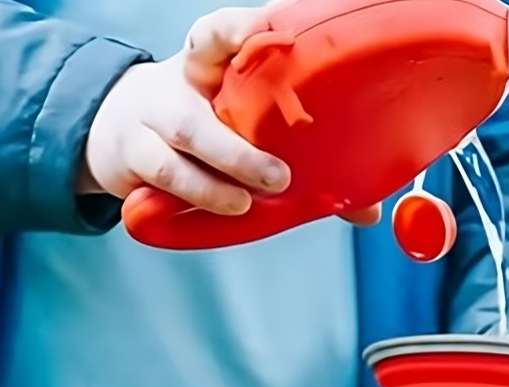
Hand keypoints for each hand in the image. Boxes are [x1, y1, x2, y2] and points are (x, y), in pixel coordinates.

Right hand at [78, 4, 379, 223]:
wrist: (123, 133)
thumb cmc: (205, 125)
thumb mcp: (245, 125)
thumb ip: (302, 160)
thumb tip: (364, 210)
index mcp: (209, 69)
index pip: (215, 36)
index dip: (238, 31)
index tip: (267, 28)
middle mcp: (176, 90)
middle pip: (196, 114)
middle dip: (236, 151)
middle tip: (279, 178)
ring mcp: (149, 124)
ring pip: (176, 151)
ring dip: (212, 185)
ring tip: (244, 203)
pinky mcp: (133, 158)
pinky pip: (159, 180)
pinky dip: (190, 199)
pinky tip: (218, 214)